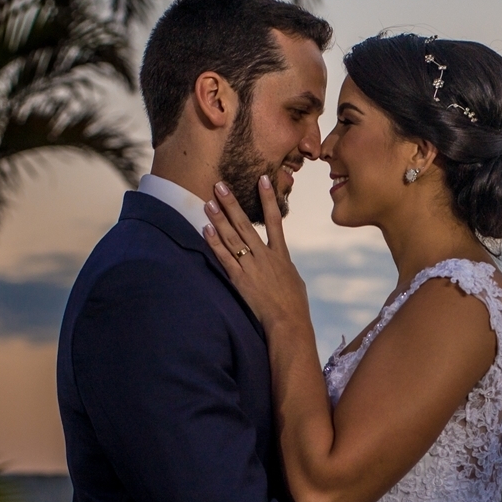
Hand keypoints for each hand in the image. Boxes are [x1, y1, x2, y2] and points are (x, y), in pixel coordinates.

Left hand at [204, 176, 307, 329]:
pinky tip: (206, 229)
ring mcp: (251, 266)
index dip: (269, 199)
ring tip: (209, 202)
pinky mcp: (240, 279)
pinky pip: (225, 257)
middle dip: (233, 204)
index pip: (275, 220)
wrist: (289, 321)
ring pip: (232, 238)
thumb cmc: (295, 304)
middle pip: (246, 224)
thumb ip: (284, 265)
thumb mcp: (294, 279)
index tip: (263, 180)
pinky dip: (215, 243)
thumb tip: (280, 261)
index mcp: (280, 255)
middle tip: (221, 185)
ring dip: (219, 219)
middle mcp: (265, 256)